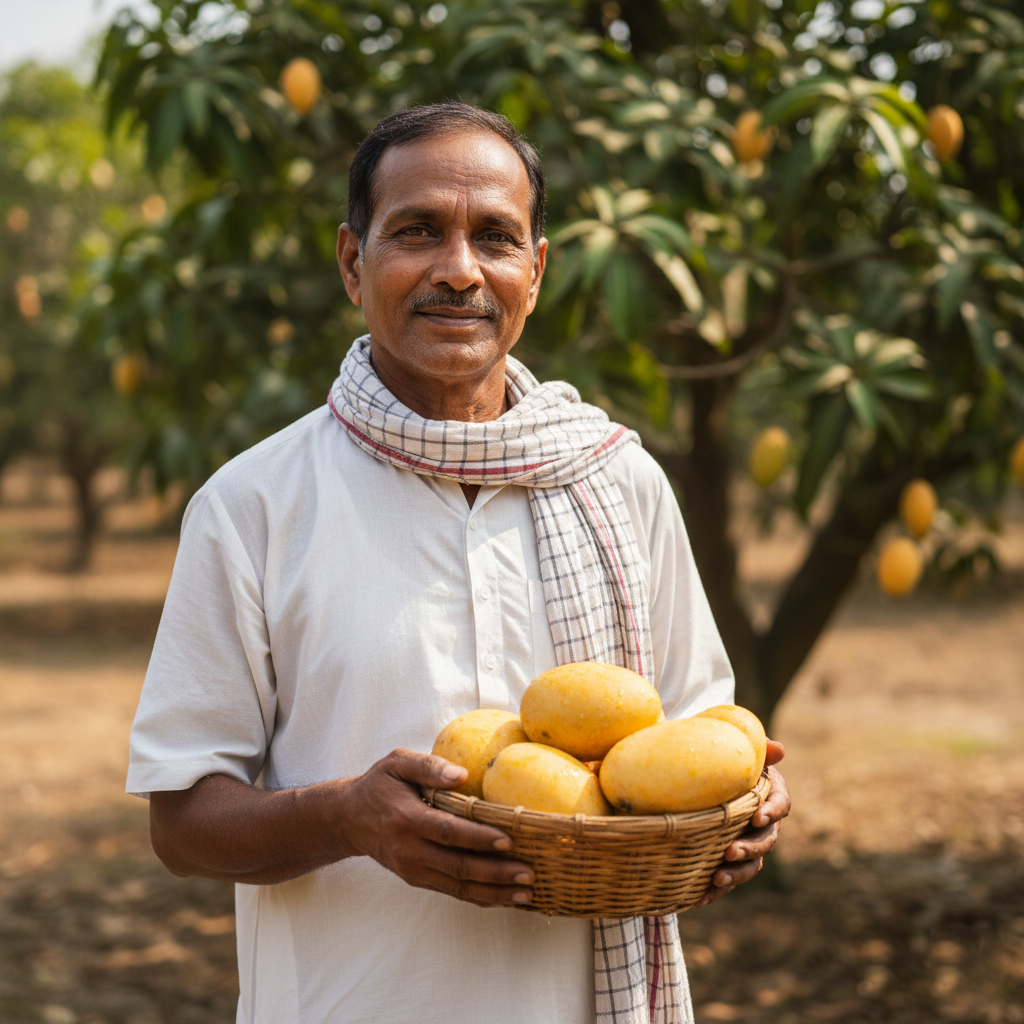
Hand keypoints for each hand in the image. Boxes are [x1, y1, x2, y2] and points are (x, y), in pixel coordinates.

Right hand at [335, 748, 534, 908]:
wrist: (349, 818)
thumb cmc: (380, 784)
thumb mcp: (397, 763)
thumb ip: (428, 766)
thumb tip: (461, 774)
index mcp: (406, 818)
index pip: (447, 831)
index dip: (478, 838)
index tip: (509, 839)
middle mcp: (409, 850)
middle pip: (457, 866)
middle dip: (496, 872)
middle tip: (529, 872)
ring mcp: (413, 869)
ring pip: (458, 887)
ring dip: (494, 892)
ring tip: (526, 892)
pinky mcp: (417, 879)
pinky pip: (452, 892)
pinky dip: (481, 898)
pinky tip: (505, 897)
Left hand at [693, 739, 790, 907]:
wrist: (695, 769)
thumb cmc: (719, 752)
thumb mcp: (732, 743)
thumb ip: (755, 747)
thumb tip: (778, 749)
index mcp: (767, 792)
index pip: (780, 803)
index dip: (772, 811)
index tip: (757, 815)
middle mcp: (761, 820)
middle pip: (766, 839)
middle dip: (751, 848)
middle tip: (730, 852)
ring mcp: (746, 841)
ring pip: (751, 864)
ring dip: (736, 873)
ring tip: (716, 879)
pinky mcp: (727, 857)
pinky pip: (726, 877)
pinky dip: (714, 890)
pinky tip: (698, 899)